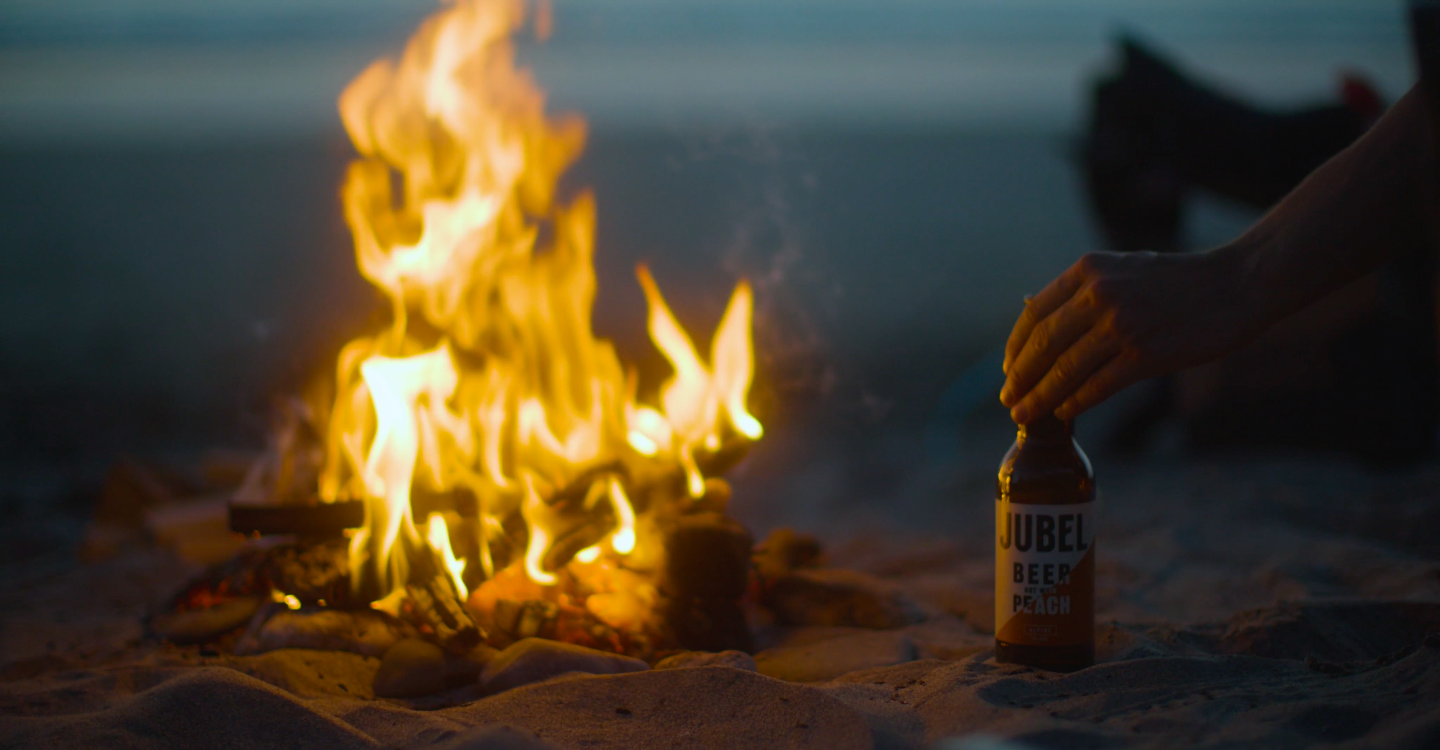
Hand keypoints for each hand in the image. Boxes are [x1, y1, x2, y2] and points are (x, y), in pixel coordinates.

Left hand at [999, 247, 1258, 423]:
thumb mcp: (1124, 268)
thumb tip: (1043, 323)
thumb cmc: (1180, 281)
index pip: (1034, 314)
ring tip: (1024, 415)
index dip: (1015, 347)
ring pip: (1064, 369)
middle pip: (1042, 344)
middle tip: (1008, 400)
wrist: (1236, 284)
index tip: (1008, 370)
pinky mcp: (1145, 354)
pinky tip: (1064, 413)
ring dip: (1040, 398)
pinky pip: (1097, 385)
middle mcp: (1098, 294)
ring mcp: (1121, 325)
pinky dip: (1075, 402)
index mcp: (1088, 271)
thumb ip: (1086, 291)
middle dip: (1020, 377)